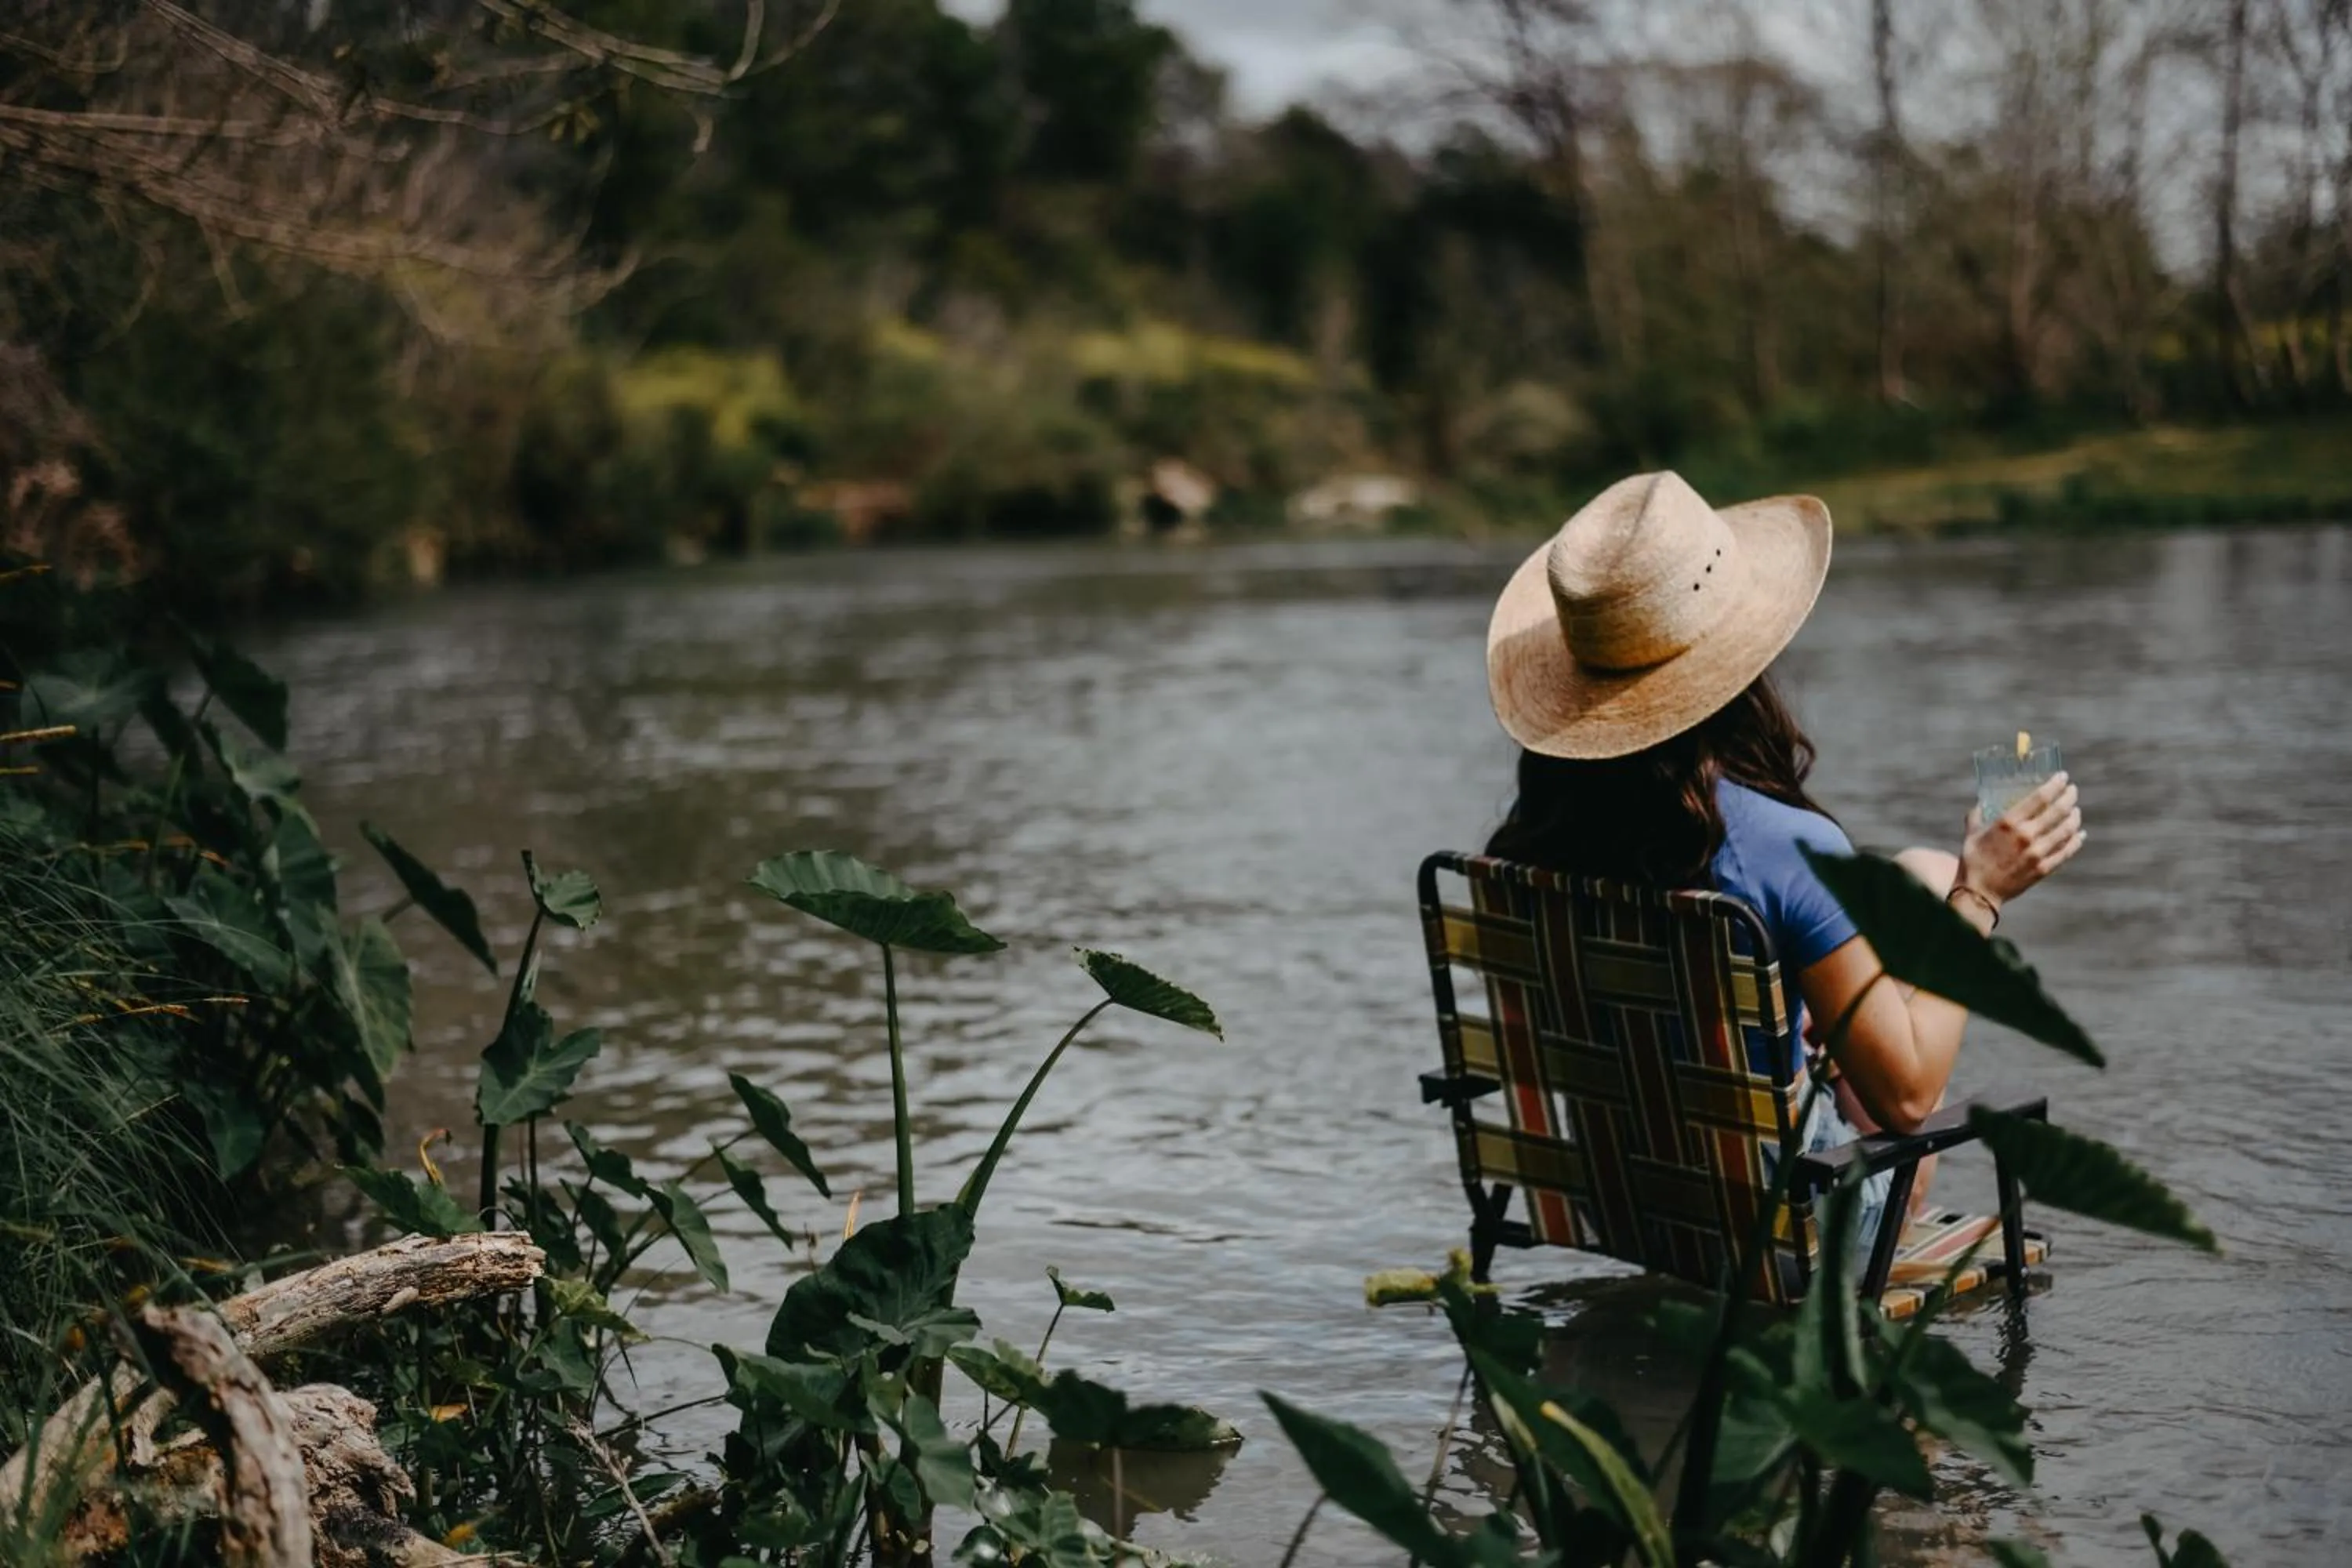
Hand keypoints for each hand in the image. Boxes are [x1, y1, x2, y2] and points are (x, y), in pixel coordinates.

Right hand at [1958, 771, 2084, 907]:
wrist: (1979, 893)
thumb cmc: (1972, 860)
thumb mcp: (1971, 833)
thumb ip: (1977, 814)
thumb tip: (1983, 801)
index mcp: (2008, 823)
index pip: (2040, 797)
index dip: (2055, 784)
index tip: (2063, 777)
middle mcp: (2026, 836)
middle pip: (2059, 810)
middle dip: (2069, 796)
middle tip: (2072, 790)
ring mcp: (2038, 853)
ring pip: (2067, 829)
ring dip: (2074, 817)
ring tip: (2075, 810)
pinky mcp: (2044, 868)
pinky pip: (2067, 851)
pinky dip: (2076, 840)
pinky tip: (2079, 834)